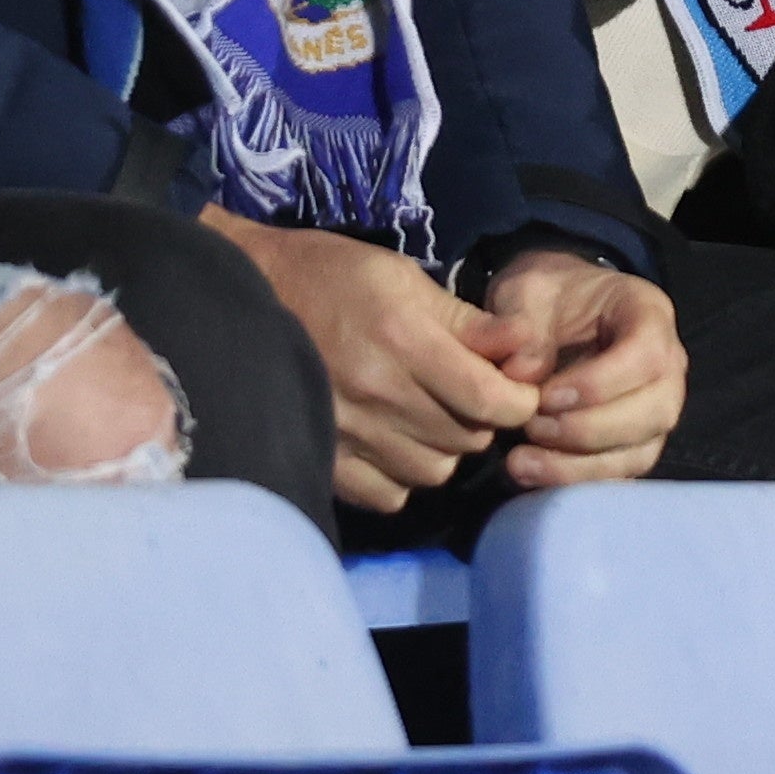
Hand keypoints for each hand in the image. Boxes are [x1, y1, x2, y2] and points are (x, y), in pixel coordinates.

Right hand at [202, 212, 537, 511]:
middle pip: (466, 438)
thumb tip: (526, 347)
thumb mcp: (404, 279)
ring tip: (431, 418)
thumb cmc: (334, 278)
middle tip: (470, 396)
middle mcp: (377, 393)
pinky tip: (396, 444)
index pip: (488, 399)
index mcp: (404, 339)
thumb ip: (467, 321)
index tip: (519, 391)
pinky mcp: (323, 459)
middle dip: (484, 420)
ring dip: (445, 449)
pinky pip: (389, 496)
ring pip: (433, 472)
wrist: (248, 298)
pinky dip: (403, 477)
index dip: (520, 402)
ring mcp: (347, 433)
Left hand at [463, 251, 683, 486]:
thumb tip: (522, 377)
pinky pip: (621, 475)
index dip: (599, 383)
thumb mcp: (528, 291)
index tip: (545, 396)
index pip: (646, 354)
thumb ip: (523, 323)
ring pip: (640, 452)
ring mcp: (655, 409)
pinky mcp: (636, 444)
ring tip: (521, 461)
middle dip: (588, 430)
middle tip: (531, 427)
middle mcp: (667, 365)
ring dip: (579, 466)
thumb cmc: (547, 299)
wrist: (552, 315)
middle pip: (654, 411)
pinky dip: (578, 482)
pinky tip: (533, 475)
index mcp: (648, 314)